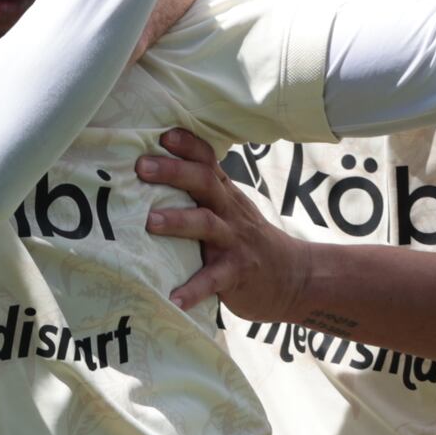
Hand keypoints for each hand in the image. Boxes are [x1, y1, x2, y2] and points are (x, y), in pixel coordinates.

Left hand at [137, 128, 309, 316]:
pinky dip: (192, 290)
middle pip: (205, 183)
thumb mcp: (231, 208)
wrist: (294, 277)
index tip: (163, 135)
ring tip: (150, 222)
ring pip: (206, 224)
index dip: (188, 146)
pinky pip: (213, 280)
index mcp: (225, 195)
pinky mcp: (236, 274)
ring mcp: (234, 242)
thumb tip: (156, 170)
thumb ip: (203, 192)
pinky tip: (172, 299)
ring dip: (178, 221)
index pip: (209, 162)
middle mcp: (230, 212)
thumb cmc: (249, 239)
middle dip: (173, 172)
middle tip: (141, 167)